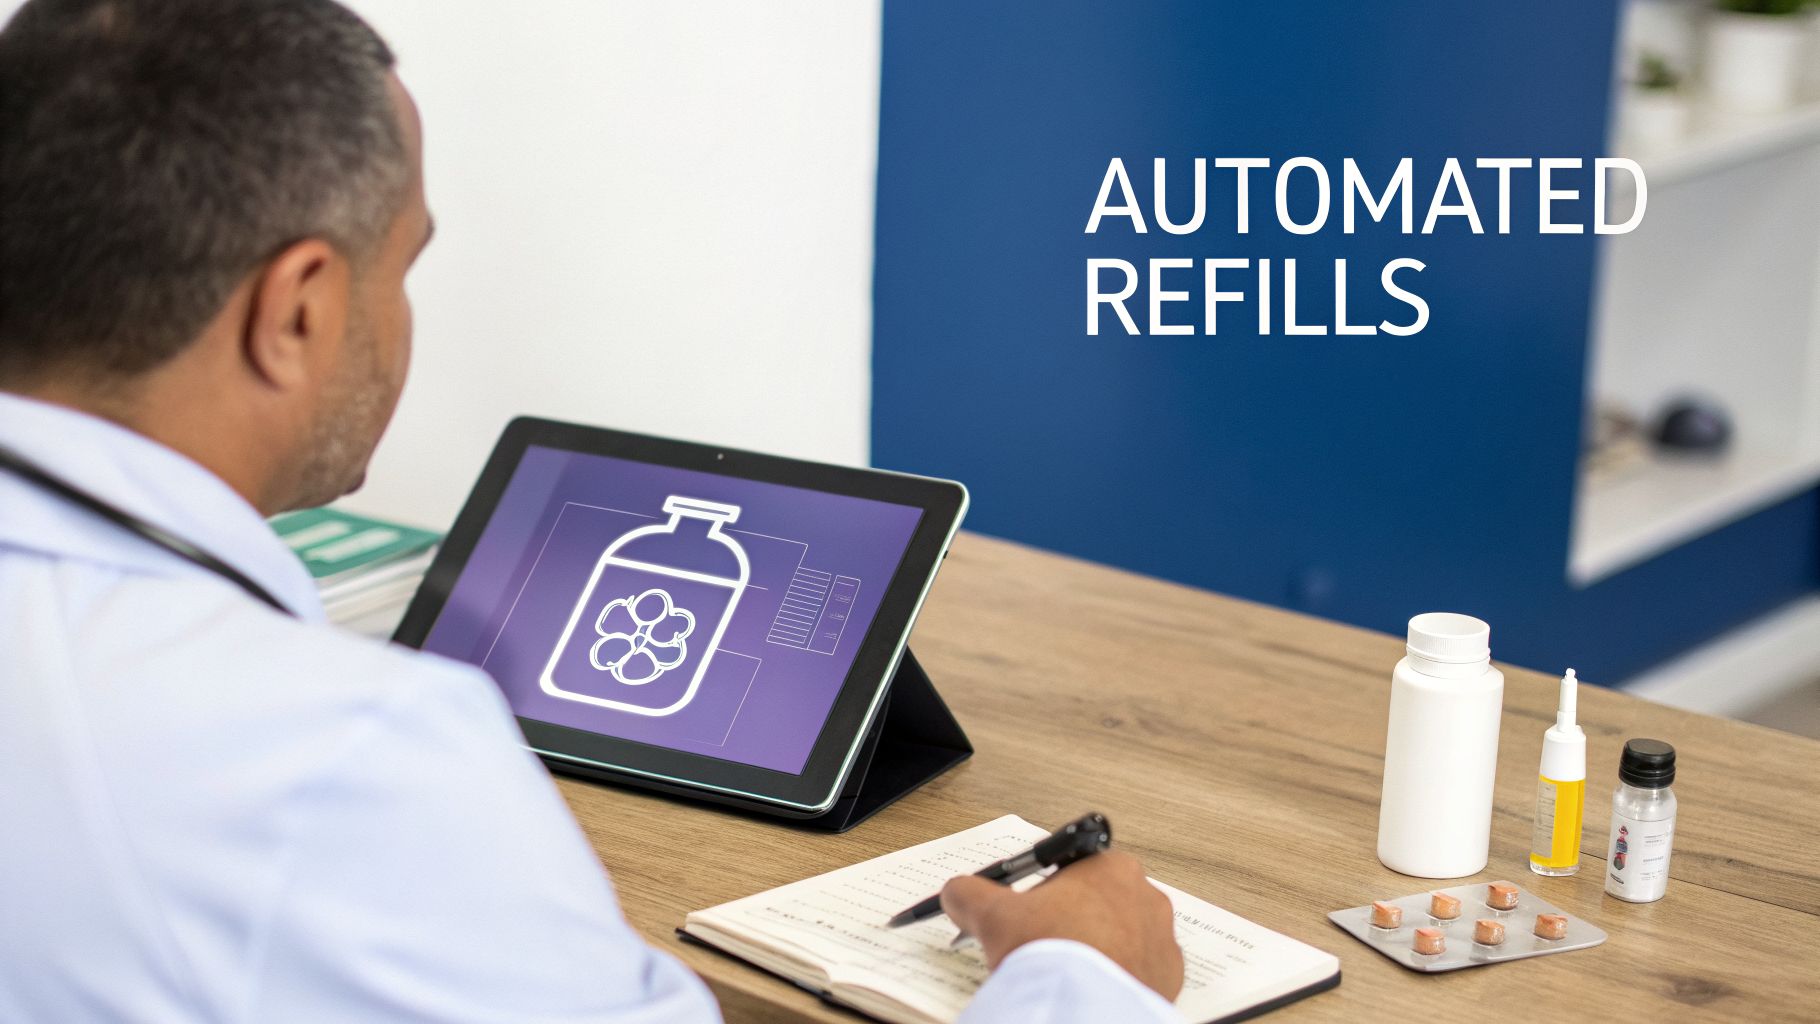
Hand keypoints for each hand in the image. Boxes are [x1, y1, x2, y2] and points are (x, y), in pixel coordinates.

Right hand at [940, 851, 1183, 1000]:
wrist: (1082, 1007)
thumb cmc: (1050, 953)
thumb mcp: (992, 915)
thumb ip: (969, 894)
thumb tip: (957, 891)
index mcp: (1109, 867)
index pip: (1073, 868)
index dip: (1045, 891)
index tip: (1028, 912)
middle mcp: (1145, 896)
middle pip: (1099, 901)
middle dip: (1072, 919)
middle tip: (1042, 943)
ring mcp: (1161, 938)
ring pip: (1121, 936)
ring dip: (1096, 948)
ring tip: (1065, 971)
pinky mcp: (1168, 976)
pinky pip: (1139, 970)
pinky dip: (1115, 977)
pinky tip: (1089, 987)